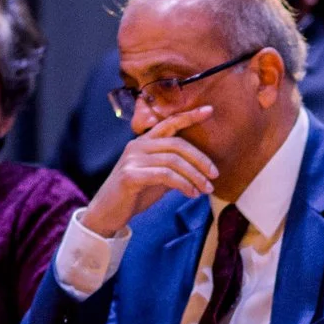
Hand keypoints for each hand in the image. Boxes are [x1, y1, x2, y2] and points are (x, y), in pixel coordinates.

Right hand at [80, 105, 219, 236]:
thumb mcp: (157, 178)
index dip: (189, 116)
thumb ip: (173, 168)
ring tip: (206, 189)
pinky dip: (183, 184)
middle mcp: (137, 146)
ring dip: (195, 176)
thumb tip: (199, 168)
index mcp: (143, 142)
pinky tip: (191, 193)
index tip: (209, 110)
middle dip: (200, 159)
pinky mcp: (130, 175)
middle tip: (215, 175)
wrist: (107, 214)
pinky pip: (165, 175)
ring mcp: (132, 159)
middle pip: (177, 144)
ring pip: (174, 161)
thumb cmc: (134, 195)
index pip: (169, 123)